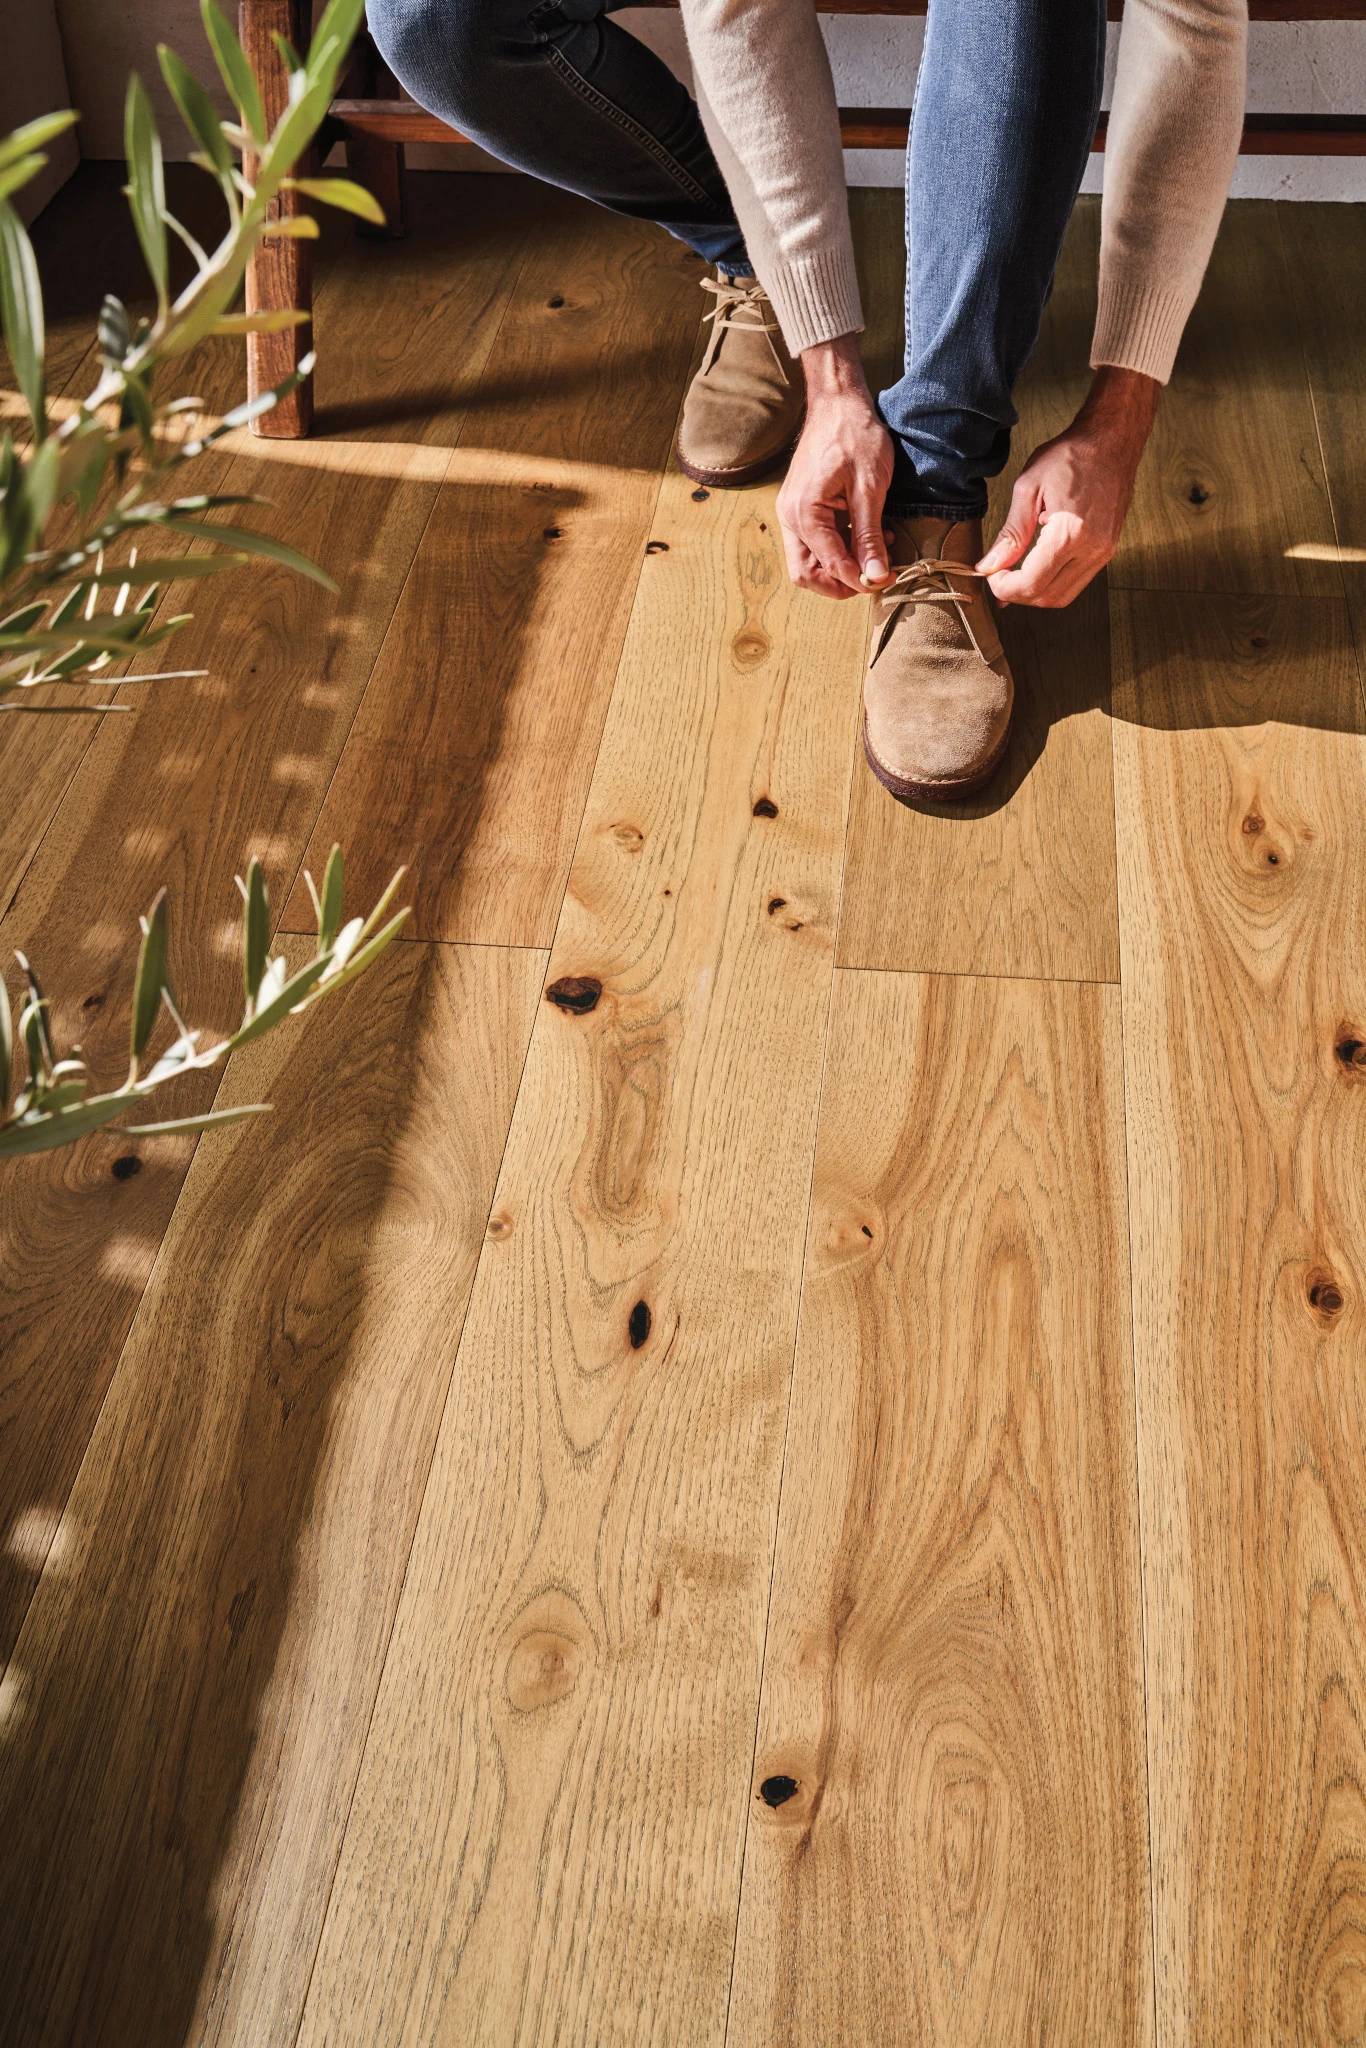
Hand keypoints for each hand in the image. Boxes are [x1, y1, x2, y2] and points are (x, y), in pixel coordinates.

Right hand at [776, 334, 894, 599]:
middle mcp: (790, 518)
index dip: (860, 579)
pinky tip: (864, 538)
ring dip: (839, 568)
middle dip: (839, 584)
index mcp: (805, 513)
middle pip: (806, 574)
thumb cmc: (854, 435)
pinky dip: (837, 550)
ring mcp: (791, 514)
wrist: (838, 402)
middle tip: (874, 577)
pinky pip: (813, 543)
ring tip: (873, 555)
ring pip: (808, 562)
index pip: (831, 564)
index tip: (887, 579)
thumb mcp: (870, 487)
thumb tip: (876, 575)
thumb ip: (870, 535)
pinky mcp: (800, 508)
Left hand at [978, 365, 1159, 607]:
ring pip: (1063, 596)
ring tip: (1014, 575)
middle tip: (997, 577)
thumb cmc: (1072, 455)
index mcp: (1071, 533)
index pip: (1032, 583)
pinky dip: (1052, 583)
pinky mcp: (1107, 551)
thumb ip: (1010, 533)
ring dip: (1035, 593)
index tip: (989, 576)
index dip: (1004, 588)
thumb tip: (989, 565)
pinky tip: (1035, 568)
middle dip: (1017, 594)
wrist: (1112, 441)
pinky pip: (1076, 582)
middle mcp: (1093, 549)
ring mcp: (1104, 552)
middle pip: (1048, 597)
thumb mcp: (1029, 488)